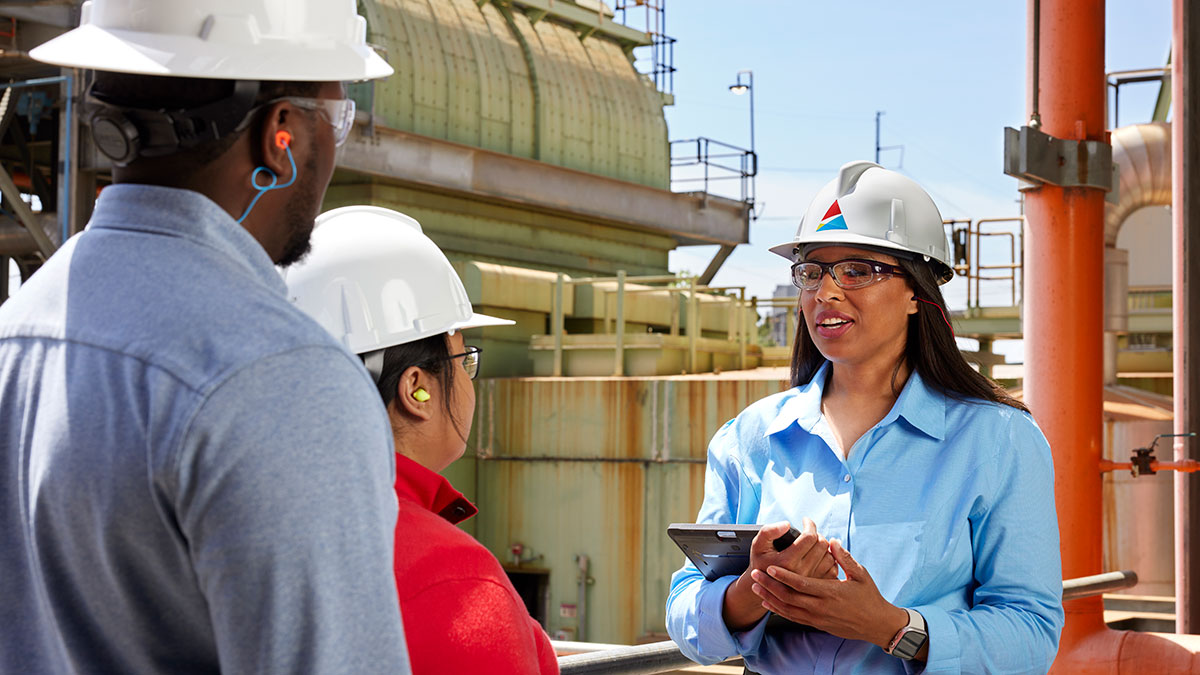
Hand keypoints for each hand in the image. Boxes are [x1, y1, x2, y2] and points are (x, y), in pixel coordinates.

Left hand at [749, 539, 908, 647]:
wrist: (877, 624)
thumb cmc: (870, 597)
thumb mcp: (861, 574)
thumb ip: (844, 558)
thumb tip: (832, 541)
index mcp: (831, 593)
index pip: (801, 584)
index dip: (784, 576)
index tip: (770, 567)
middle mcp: (821, 607)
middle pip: (789, 597)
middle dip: (769, 586)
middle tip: (754, 575)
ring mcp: (818, 618)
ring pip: (788, 609)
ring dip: (770, 598)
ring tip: (756, 588)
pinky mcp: (817, 624)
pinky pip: (793, 618)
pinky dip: (779, 610)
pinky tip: (769, 603)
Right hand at [752, 518, 837, 580]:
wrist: (764, 589)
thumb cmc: (761, 564)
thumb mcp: (757, 545)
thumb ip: (768, 532)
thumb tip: (786, 524)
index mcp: (788, 561)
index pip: (810, 537)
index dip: (809, 524)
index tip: (805, 521)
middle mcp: (802, 572)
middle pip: (822, 544)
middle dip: (816, 534)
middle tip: (808, 534)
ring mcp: (812, 581)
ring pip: (830, 555)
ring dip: (823, 547)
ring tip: (813, 545)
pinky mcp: (819, 587)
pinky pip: (832, 568)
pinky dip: (828, 559)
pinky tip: (818, 557)